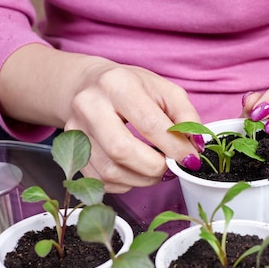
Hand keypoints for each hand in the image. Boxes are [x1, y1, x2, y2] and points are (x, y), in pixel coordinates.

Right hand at [65, 62, 201, 192]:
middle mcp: (89, 105)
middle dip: (155, 168)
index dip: (175, 147)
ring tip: (157, 169)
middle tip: (171, 167)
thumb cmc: (133, 88)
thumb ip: (186, 116)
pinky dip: (125, 183)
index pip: (149, 124)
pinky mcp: (72, 151)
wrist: (89, 85)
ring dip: (142, 179)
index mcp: (117, 84)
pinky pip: (101, 181)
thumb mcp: (166, 91)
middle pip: (122, 151)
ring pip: (110, 171)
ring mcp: (76, 130)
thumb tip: (196, 146)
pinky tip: (136, 170)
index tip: (191, 159)